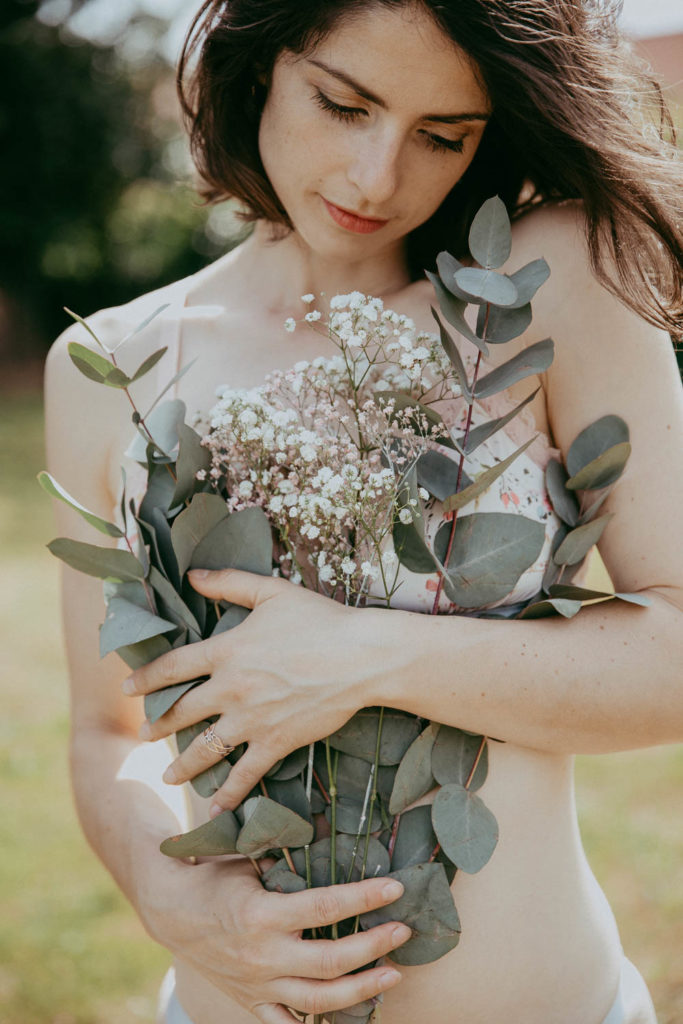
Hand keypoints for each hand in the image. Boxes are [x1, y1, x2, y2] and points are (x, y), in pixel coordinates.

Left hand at [124, 569, 374, 811]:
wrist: (360, 657)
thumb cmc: (320, 619)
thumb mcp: (272, 592)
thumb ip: (229, 582)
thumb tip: (193, 575)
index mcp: (226, 651)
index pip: (173, 667)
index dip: (145, 678)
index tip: (126, 688)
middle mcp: (231, 689)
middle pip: (181, 712)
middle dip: (158, 726)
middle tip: (143, 735)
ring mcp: (252, 720)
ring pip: (205, 749)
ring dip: (182, 766)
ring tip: (168, 776)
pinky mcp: (276, 742)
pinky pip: (245, 773)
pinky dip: (229, 794)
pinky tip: (215, 809)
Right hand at [146, 856, 409, 1023]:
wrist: (170, 910)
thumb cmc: (213, 874)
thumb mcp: (247, 854)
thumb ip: (286, 845)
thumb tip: (330, 820)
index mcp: (262, 915)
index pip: (325, 909)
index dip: (364, 898)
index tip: (395, 888)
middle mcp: (263, 956)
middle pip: (331, 961)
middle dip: (374, 947)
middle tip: (403, 931)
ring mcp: (258, 985)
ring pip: (319, 1001)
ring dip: (362, 989)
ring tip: (393, 974)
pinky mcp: (252, 1002)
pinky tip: (352, 1013)